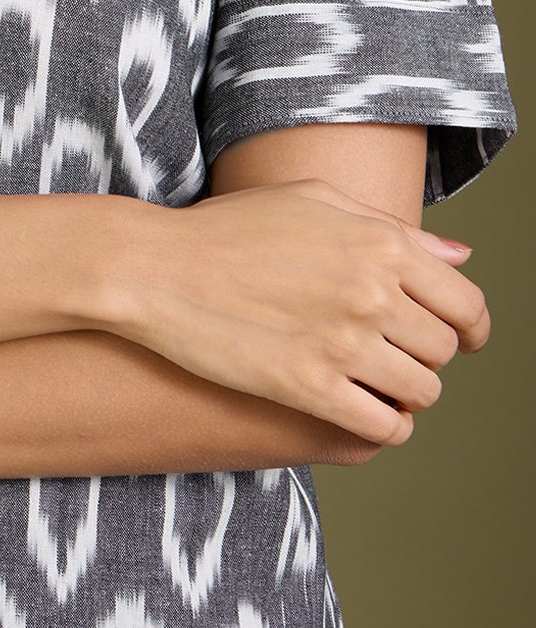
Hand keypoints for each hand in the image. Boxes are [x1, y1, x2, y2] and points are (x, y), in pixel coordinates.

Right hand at [110, 179, 488, 447]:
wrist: (156, 267)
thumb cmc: (228, 228)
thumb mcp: (312, 199)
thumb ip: (390, 228)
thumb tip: (459, 258)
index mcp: (379, 241)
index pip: (465, 303)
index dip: (470, 328)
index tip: (460, 340)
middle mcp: (371, 291)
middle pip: (442, 351)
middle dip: (424, 356)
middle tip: (389, 352)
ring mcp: (343, 341)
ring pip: (420, 392)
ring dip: (403, 392)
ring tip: (370, 381)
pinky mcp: (311, 388)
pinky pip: (384, 427)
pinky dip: (383, 425)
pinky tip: (358, 408)